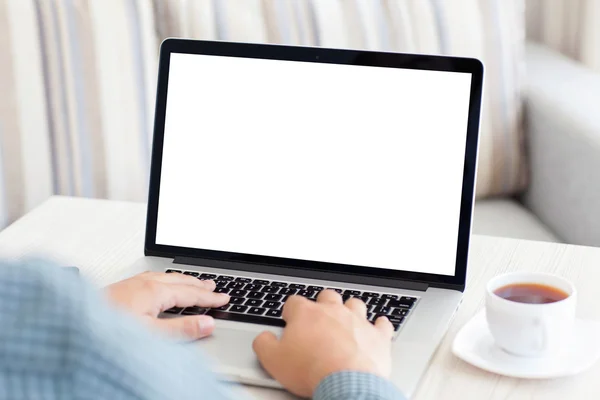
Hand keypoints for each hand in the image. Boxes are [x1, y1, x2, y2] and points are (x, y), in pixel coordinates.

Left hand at [105, 272, 228, 339]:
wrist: (74, 324)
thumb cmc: (108, 329)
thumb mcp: (151, 334)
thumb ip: (181, 329)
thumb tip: (208, 323)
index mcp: (155, 291)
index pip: (191, 294)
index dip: (210, 298)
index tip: (224, 299)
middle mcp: (145, 283)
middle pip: (180, 281)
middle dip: (199, 284)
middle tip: (215, 287)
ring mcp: (132, 283)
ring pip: (166, 277)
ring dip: (184, 281)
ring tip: (194, 282)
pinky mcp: (122, 287)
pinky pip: (154, 277)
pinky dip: (168, 280)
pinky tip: (162, 283)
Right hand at [253, 290, 393, 397]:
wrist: (345, 383)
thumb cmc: (311, 370)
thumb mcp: (273, 360)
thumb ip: (264, 344)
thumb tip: (263, 338)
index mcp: (306, 314)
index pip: (294, 302)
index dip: (290, 310)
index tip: (290, 319)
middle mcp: (333, 311)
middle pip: (327, 296)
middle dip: (322, 304)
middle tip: (319, 316)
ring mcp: (357, 321)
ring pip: (354, 304)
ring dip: (350, 309)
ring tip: (347, 319)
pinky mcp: (377, 336)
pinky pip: (382, 324)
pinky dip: (380, 325)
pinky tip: (378, 327)